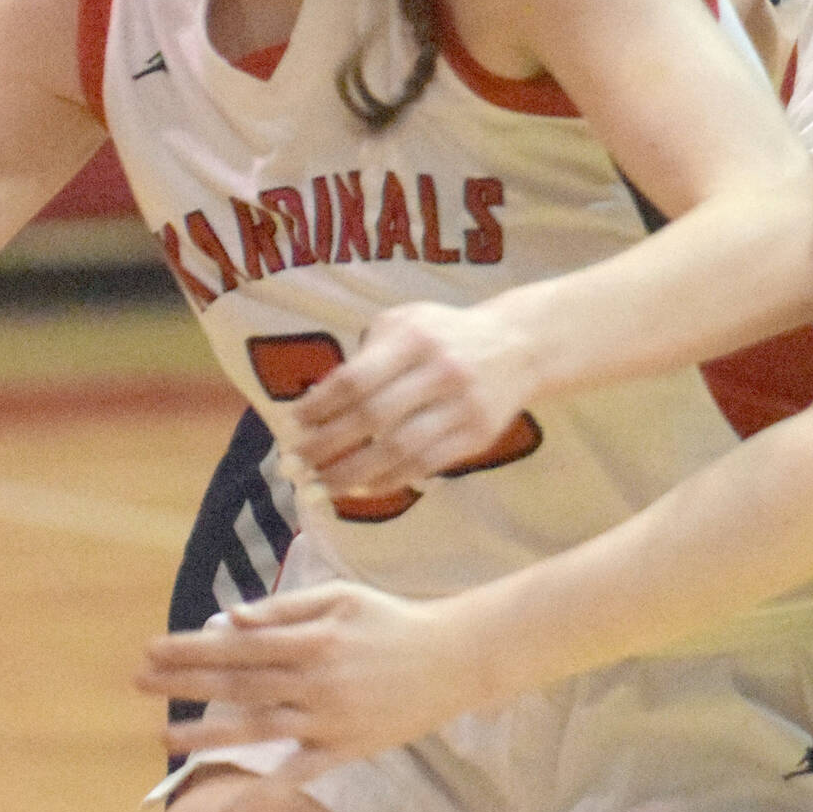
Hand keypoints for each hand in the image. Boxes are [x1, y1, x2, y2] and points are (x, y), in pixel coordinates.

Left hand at [137, 582, 492, 773]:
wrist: (450, 658)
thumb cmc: (390, 620)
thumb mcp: (340, 597)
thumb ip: (286, 608)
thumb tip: (234, 617)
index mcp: (311, 637)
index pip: (237, 644)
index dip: (192, 646)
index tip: (153, 647)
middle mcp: (313, 679)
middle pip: (237, 683)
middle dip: (185, 682)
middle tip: (139, 681)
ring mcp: (327, 719)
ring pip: (257, 728)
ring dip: (206, 734)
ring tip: (164, 737)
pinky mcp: (343, 749)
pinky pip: (298, 776)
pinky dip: (266, 794)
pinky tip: (232, 810)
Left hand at [288, 301, 535, 499]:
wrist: (520, 345)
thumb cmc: (445, 334)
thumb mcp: (406, 322)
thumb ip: (367, 354)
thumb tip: (319, 403)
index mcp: (415, 337)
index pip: (356, 378)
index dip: (320, 406)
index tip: (292, 425)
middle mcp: (440, 370)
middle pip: (372, 417)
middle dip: (326, 446)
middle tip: (294, 466)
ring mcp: (462, 405)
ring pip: (398, 450)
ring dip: (351, 474)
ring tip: (318, 488)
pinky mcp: (477, 435)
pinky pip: (425, 466)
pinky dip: (388, 482)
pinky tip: (360, 489)